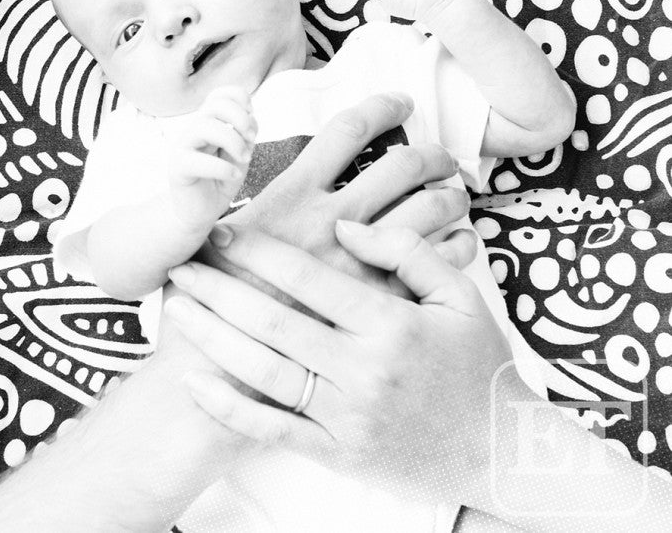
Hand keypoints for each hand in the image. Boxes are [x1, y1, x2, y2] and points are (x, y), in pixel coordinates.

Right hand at [165, 85, 255, 231]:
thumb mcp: (239, 156)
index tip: (252, 119)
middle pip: (214, 105)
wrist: (199, 214)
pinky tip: (233, 176)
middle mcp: (194, 130)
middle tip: (252, 139)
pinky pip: (196, 160)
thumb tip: (251, 118)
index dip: (240, 99)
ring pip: (204, 126)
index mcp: (208, 123)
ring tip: (244, 159)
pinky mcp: (177, 169)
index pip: (220, 94)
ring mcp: (183, 147)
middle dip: (240, 118)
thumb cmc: (219, 182)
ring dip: (233, 141)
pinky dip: (222, 167)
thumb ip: (244, 136)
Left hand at [166, 221, 512, 508]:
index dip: (259, 251)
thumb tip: (346, 226)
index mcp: (391, 324)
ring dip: (214, 338)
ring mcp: (348, 416)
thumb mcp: (459, 295)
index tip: (222, 231)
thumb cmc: (478, 366)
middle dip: (220, 290)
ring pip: (266, 371)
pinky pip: (274, 429)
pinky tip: (197, 382)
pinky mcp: (339, 454)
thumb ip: (405, 251)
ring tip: (177, 311)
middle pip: (275, 321)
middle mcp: (364, 369)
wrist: (503, 453)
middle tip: (181, 266)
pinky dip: (231, 407)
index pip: (310, 278)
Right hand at [220, 93, 476, 282]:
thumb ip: (246, 205)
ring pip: (430, 207)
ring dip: (449, 194)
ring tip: (453, 194)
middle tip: (438, 158)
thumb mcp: (217, 233)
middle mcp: (333, 219)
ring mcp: (362, 260)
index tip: (400, 102)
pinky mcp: (384, 300)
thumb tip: (246, 188)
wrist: (222, 363)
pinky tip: (459, 242)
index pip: (349, 129)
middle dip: (430, 154)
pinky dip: (459, 243)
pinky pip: (441, 260)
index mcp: (293, 193)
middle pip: (403, 164)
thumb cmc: (214, 296)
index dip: (382, 107)